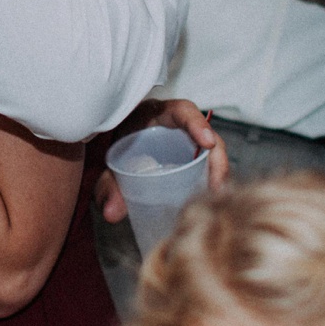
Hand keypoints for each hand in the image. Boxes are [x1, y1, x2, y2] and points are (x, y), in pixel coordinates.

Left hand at [97, 99, 230, 222]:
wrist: (108, 148)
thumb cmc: (112, 147)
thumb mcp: (107, 163)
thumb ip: (108, 185)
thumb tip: (112, 213)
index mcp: (155, 114)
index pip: (182, 111)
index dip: (197, 124)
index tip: (207, 143)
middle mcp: (176, 127)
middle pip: (206, 137)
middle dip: (217, 162)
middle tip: (217, 188)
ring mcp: (186, 144)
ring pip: (209, 156)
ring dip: (217, 176)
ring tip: (216, 200)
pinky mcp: (188, 161)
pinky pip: (204, 170)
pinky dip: (209, 184)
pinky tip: (208, 202)